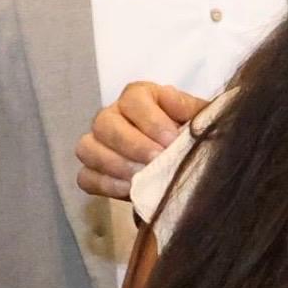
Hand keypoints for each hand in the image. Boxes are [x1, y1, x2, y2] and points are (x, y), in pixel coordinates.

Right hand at [76, 80, 207, 200]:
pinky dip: (105, 184)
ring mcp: (98, 143)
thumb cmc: (194, 135)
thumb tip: (185, 115)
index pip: (133, 100)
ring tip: (142, 177)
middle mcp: (112, 115)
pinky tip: (130, 190)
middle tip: (157, 161)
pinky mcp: (93, 171)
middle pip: (105, 123)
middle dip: (133, 145)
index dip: (151, 121)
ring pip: (87, 148)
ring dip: (116, 164)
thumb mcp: (201, 119)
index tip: (172, 141)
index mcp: (139, 96)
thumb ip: (195, 113)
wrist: (188, 163)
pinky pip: (86, 176)